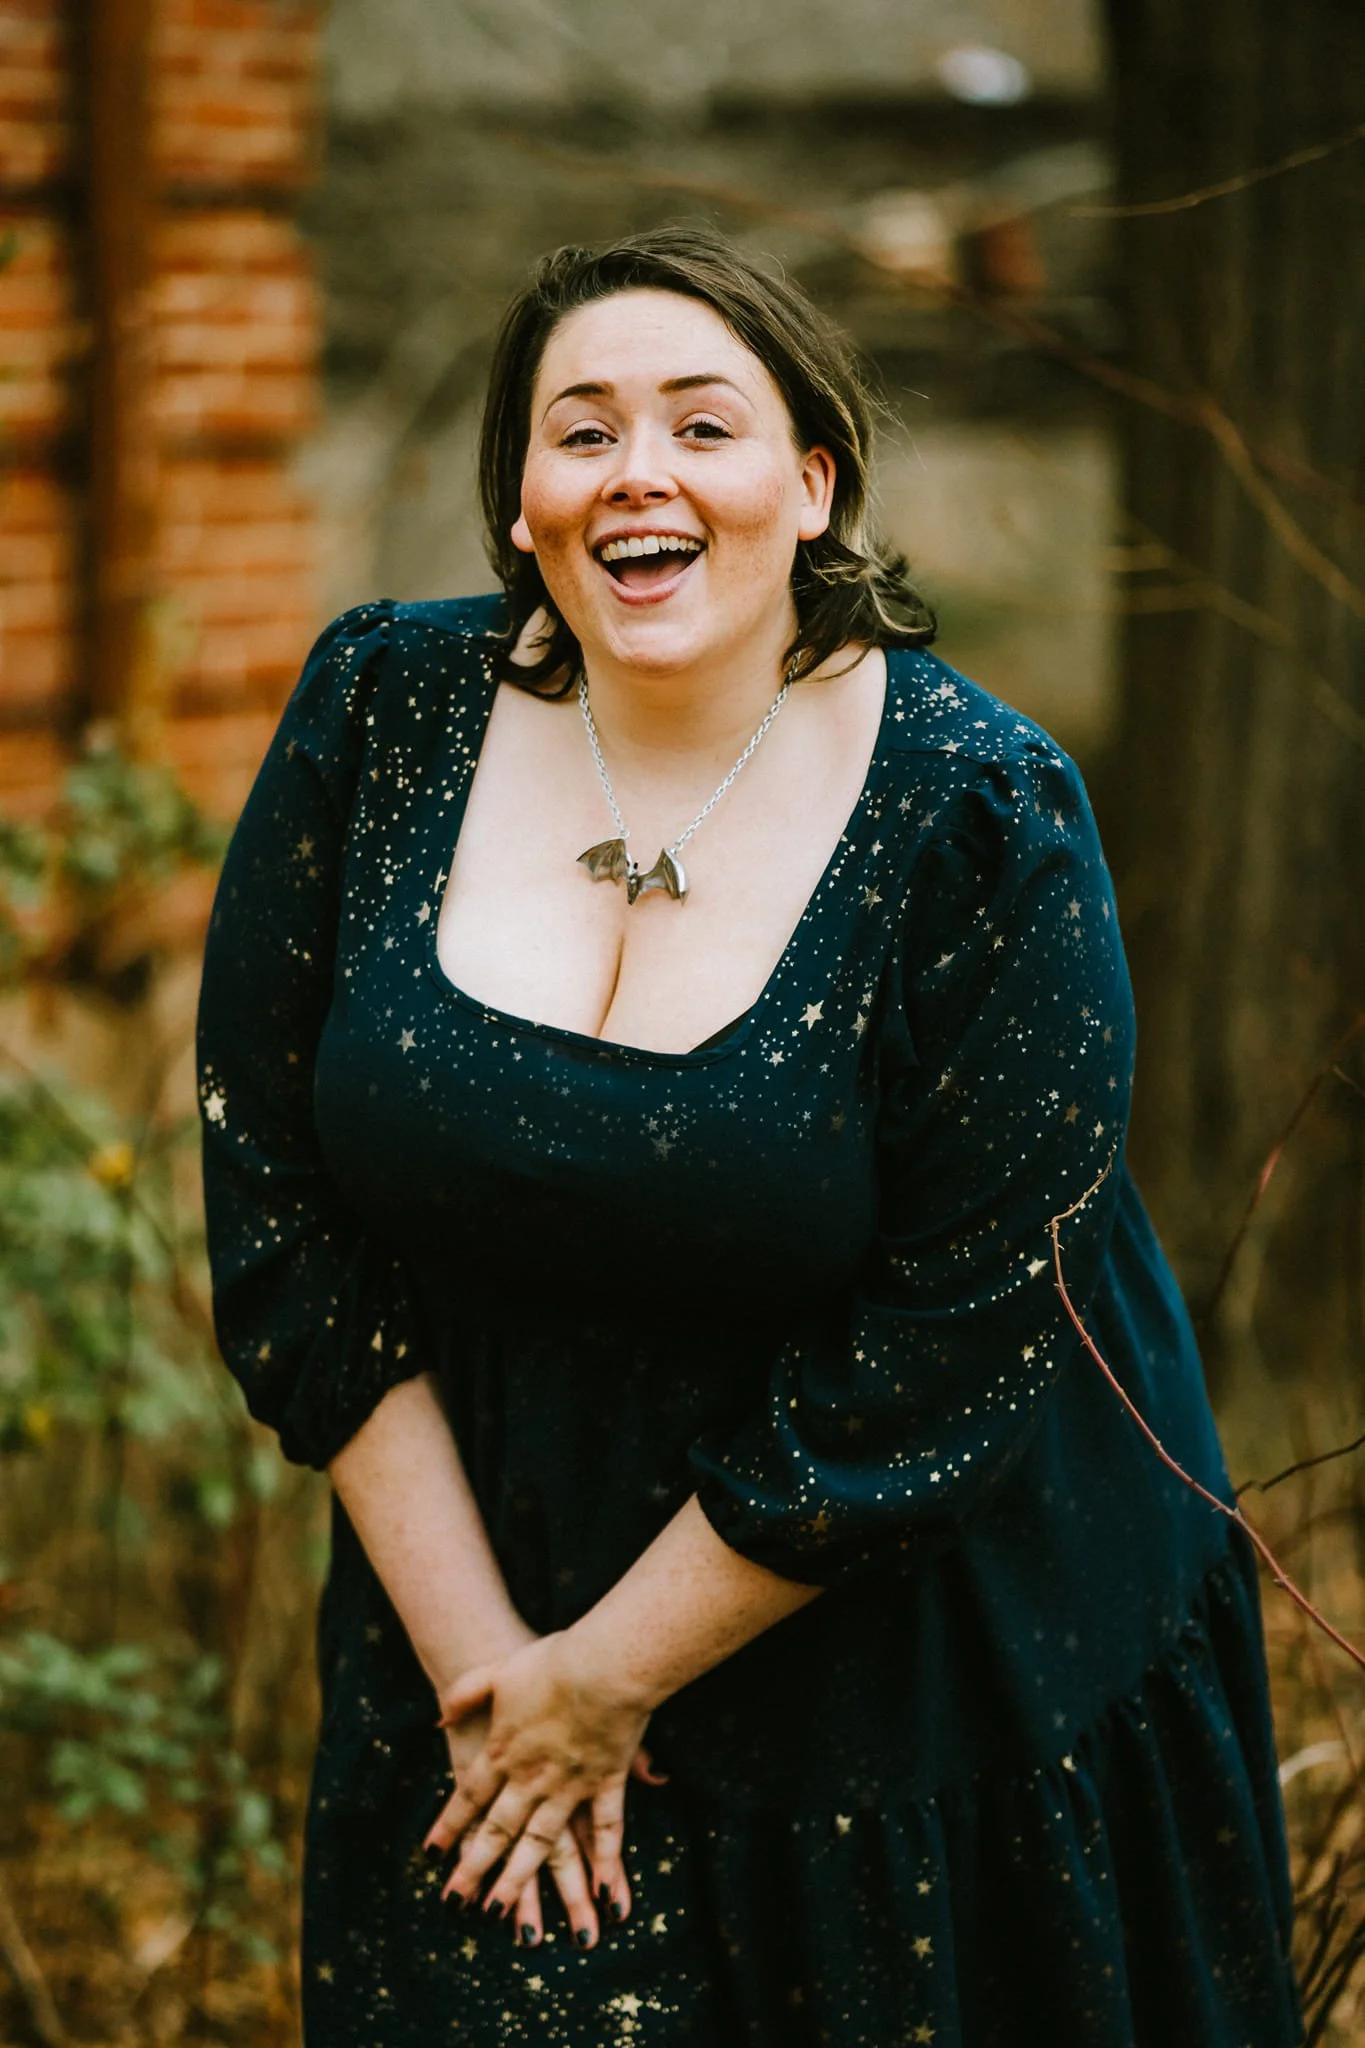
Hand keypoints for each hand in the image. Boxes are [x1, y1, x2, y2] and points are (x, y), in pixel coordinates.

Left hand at [425, 1630, 665, 1931]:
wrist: (602, 1664)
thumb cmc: (550, 1662)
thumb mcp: (496, 1671)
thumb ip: (466, 1695)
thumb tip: (439, 1718)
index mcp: (503, 1751)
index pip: (468, 1797)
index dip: (448, 1827)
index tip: (431, 1855)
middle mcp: (530, 1778)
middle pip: (497, 1831)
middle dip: (475, 1869)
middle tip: (457, 1903)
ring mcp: (569, 1785)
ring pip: (540, 1844)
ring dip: (521, 1881)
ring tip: (507, 1919)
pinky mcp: (606, 1782)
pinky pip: (606, 1830)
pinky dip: (607, 1862)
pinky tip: (605, 1894)